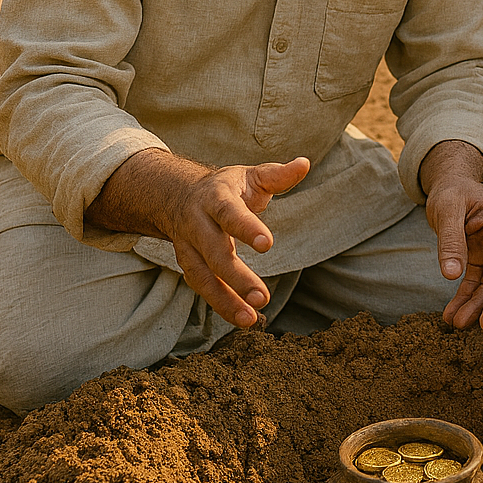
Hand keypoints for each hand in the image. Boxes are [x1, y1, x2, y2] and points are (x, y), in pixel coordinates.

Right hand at [162, 157, 310, 329]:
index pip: (229, 213)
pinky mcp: (189, 265)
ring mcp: (189, 247)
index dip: (246, 228)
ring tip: (251, 319)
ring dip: (225, 300)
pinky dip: (220, 305)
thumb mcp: (250, 175)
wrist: (178, 196)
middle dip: (236, 277)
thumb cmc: (226, 187)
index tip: (267, 244)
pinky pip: (202, 288)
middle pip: (214, 253)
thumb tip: (305, 164)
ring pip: (203, 277)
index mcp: (215, 198)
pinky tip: (242, 319)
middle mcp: (197, 224)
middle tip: (262, 296)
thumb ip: (277, 175)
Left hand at [424, 145, 482, 330]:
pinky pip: (474, 283)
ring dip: (477, 305)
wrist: (446, 185)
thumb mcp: (448, 209)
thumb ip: (451, 240)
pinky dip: (464, 299)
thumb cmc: (451, 190)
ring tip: (459, 323)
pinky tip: (452, 314)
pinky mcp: (478, 260)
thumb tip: (451, 275)